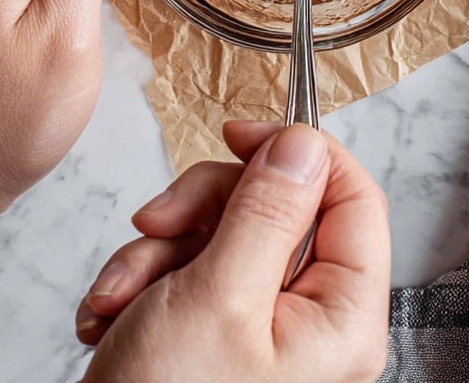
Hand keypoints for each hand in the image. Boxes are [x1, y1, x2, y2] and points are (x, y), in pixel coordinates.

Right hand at [75, 121, 390, 382]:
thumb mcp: (217, 298)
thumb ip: (267, 211)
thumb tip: (303, 145)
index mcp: (341, 318)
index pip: (353, 195)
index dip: (300, 152)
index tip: (243, 133)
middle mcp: (311, 322)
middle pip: (277, 206)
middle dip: (203, 208)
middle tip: (157, 225)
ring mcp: (263, 329)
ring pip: (225, 231)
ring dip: (161, 249)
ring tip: (124, 295)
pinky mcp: (218, 334)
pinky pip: (192, 268)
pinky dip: (147, 279)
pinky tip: (115, 315)